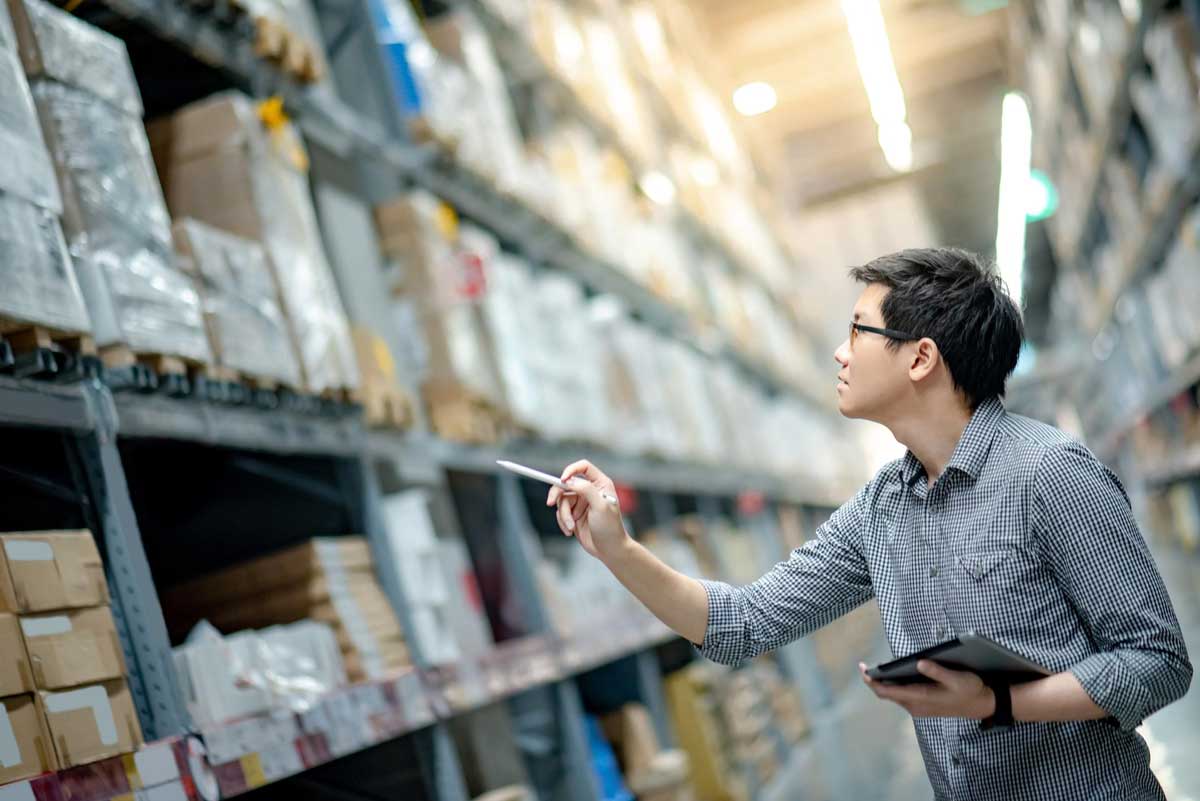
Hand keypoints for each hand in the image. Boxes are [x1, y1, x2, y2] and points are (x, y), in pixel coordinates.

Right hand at [545, 460, 626, 560]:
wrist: (609, 550)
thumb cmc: (610, 528)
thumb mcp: (600, 506)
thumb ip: (586, 490)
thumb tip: (570, 480)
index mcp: (600, 484)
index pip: (583, 467)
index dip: (570, 470)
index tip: (562, 480)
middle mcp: (590, 490)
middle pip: (566, 483)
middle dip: (557, 494)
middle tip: (550, 502)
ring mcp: (581, 503)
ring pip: (561, 500)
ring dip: (563, 515)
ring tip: (571, 527)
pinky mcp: (574, 514)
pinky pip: (560, 513)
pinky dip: (562, 522)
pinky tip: (570, 532)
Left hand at [859, 660, 995, 719]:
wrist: (982, 705)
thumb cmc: (970, 690)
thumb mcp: (958, 678)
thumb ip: (938, 671)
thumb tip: (920, 662)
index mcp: (921, 698)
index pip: (888, 691)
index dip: (873, 681)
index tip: (863, 670)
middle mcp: (916, 706)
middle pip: (887, 694)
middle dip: (874, 680)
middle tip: (864, 666)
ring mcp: (919, 708)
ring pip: (894, 695)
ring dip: (884, 683)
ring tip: (877, 668)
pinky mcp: (923, 706)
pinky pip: (902, 695)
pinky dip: (894, 685)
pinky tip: (894, 674)